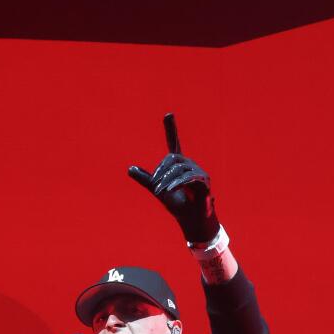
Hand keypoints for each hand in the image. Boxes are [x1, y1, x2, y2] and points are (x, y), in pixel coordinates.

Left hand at [126, 113, 219, 245]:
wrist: (191, 219)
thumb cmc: (177, 204)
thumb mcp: (158, 190)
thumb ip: (145, 179)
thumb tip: (129, 168)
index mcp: (178, 164)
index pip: (174, 142)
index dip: (171, 128)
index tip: (168, 114)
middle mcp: (189, 164)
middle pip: (172, 158)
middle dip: (160, 171)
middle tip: (154, 186)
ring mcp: (198, 171)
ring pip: (179, 168)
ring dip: (167, 180)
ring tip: (160, 191)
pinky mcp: (204, 181)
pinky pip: (189, 177)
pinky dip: (177, 183)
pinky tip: (169, 190)